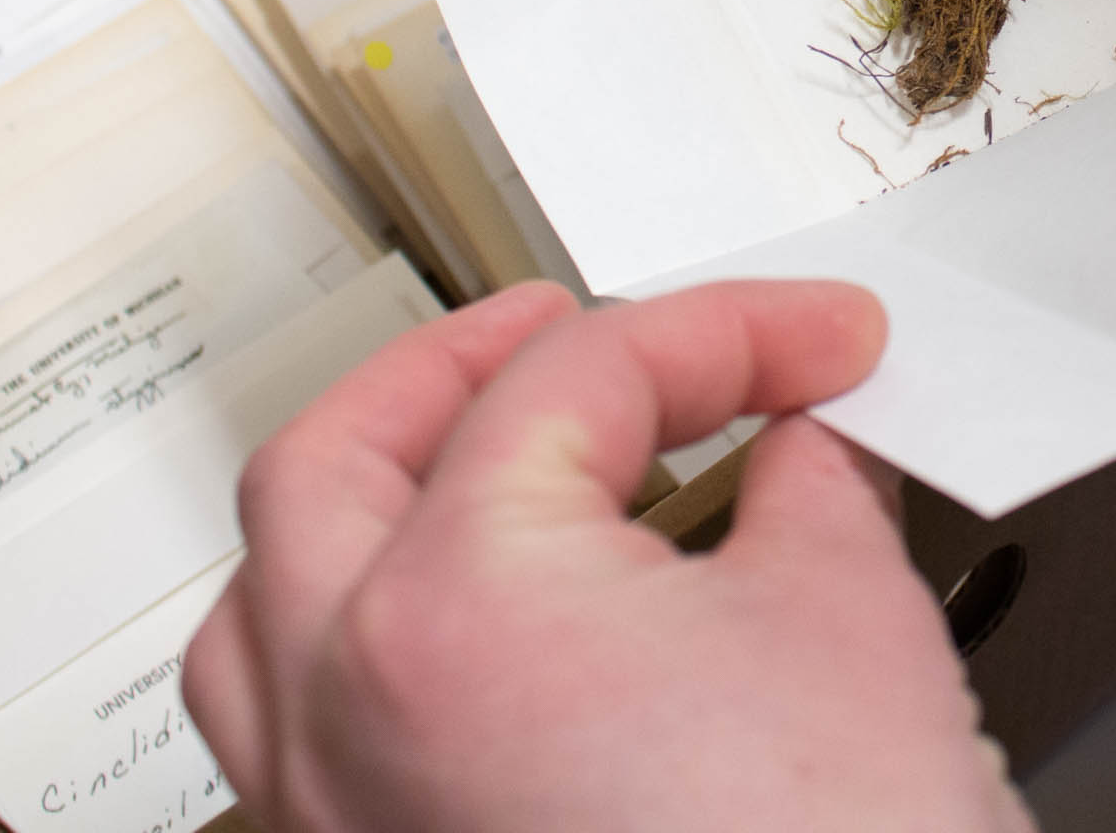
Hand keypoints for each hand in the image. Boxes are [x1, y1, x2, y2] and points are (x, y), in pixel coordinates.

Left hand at [185, 279, 1032, 832]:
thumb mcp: (849, 616)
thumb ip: (806, 477)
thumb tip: (794, 442)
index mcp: (452, 607)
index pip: (577, 379)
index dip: (724, 331)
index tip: (812, 342)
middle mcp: (345, 716)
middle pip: (340, 457)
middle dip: (466, 366)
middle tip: (583, 335)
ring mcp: (336, 828)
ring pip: (265, 611)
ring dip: (362, 507)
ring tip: (462, 464)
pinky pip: (293, 748)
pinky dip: (355, 658)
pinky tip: (451, 649)